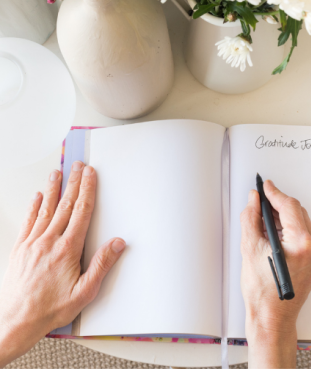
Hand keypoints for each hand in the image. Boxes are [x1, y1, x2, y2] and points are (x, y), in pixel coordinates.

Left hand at [0, 162, 125, 366]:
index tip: (90, 174)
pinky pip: (29, 221)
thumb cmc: (51, 308)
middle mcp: (49, 241)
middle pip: (65, 205)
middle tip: (78, 166)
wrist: (15, 321)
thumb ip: (102, 265)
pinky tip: (37, 197)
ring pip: (46, 209)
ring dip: (53, 189)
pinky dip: (33, 206)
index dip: (88, 190)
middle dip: (74, 183)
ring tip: (57, 173)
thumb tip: (117, 243)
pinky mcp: (20, 248)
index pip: (81, 212)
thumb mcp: (84, 292)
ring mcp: (32, 243)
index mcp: (67, 249)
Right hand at [240, 180, 310, 368]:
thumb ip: (251, 218)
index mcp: (302, 244)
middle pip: (297, 212)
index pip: (289, 207)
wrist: (272, 317)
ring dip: (282, 216)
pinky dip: (288, 228)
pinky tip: (273, 230)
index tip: (265, 186)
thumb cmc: (262, 292)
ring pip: (300, 222)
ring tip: (263, 216)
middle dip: (278, 204)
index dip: (274, 193)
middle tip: (260, 201)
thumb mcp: (250, 248)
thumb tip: (254, 200)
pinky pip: (303, 234)